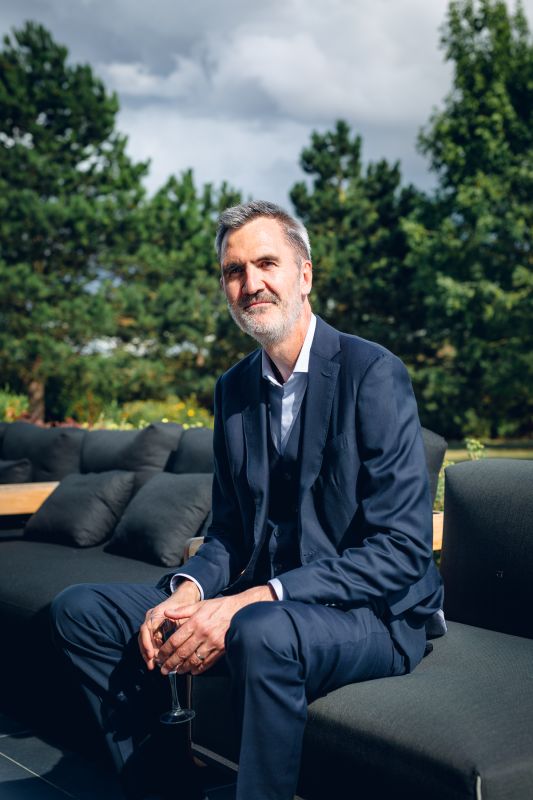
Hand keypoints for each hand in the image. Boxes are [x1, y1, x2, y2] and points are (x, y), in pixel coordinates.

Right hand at [138, 580, 200, 669]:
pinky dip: (151, 649)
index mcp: (157, 613)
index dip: (148, 643)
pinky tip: (155, 659)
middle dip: (146, 651)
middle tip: (152, 665)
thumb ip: (181, 627)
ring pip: (144, 639)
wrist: (185, 595)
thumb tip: (178, 646)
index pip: (147, 629)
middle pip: (143, 636)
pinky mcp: (153, 626)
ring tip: (152, 665)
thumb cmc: (186, 604)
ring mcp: (150, 620)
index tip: (152, 655)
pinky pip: (148, 639)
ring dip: (147, 652)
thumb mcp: (185, 615)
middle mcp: (151, 616)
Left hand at [157, 585, 274, 675]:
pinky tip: (192, 671)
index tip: (160, 656)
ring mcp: (212, 642)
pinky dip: (198, 669)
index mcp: (195, 622)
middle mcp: (203, 633)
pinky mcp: (221, 649)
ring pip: (193, 660)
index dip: (165, 651)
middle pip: (182, 653)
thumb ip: (182, 610)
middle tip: (164, 670)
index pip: (175, 640)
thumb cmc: (220, 606)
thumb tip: (166, 613)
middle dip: (170, 663)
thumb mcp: (200, 604)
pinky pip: (207, 662)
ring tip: (176, 671)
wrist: (241, 609)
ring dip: (183, 668)